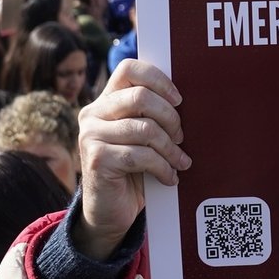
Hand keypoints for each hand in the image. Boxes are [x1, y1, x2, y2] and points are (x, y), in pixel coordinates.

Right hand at [75, 59, 189, 258]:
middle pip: (141, 97)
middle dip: (170, 117)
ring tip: (180, 161)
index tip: (179, 100)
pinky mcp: (96, 159)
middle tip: (181, 137)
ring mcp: (91, 135)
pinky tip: (170, 177)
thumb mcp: (141, 136)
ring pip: (144, 129)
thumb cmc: (133, 169)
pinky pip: (140, 156)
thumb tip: (187, 101)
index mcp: (106, 100)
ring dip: (170, 148)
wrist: (110, 210)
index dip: (159, 79)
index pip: (129, 68)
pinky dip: (163, 167)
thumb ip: (151, 115)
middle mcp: (93, 113)